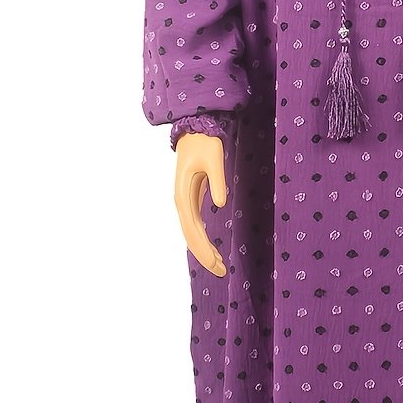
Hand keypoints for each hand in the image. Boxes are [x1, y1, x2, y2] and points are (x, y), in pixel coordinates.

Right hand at [173, 133, 228, 276]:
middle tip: (221, 272)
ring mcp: (185, 201)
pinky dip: (203, 239)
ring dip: (203, 249)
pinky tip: (212, 249)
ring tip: (219, 266)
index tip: (215, 262)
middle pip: (191, 236)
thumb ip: (218, 181)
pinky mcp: (191, 199)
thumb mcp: (214, 159)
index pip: (193, 229)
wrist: (195, 130)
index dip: (203, 247)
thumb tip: (221, 203)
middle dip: (204, 255)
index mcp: (183, 195)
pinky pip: (195, 225)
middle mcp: (181, 202)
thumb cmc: (205, 143)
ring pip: (192, 232)